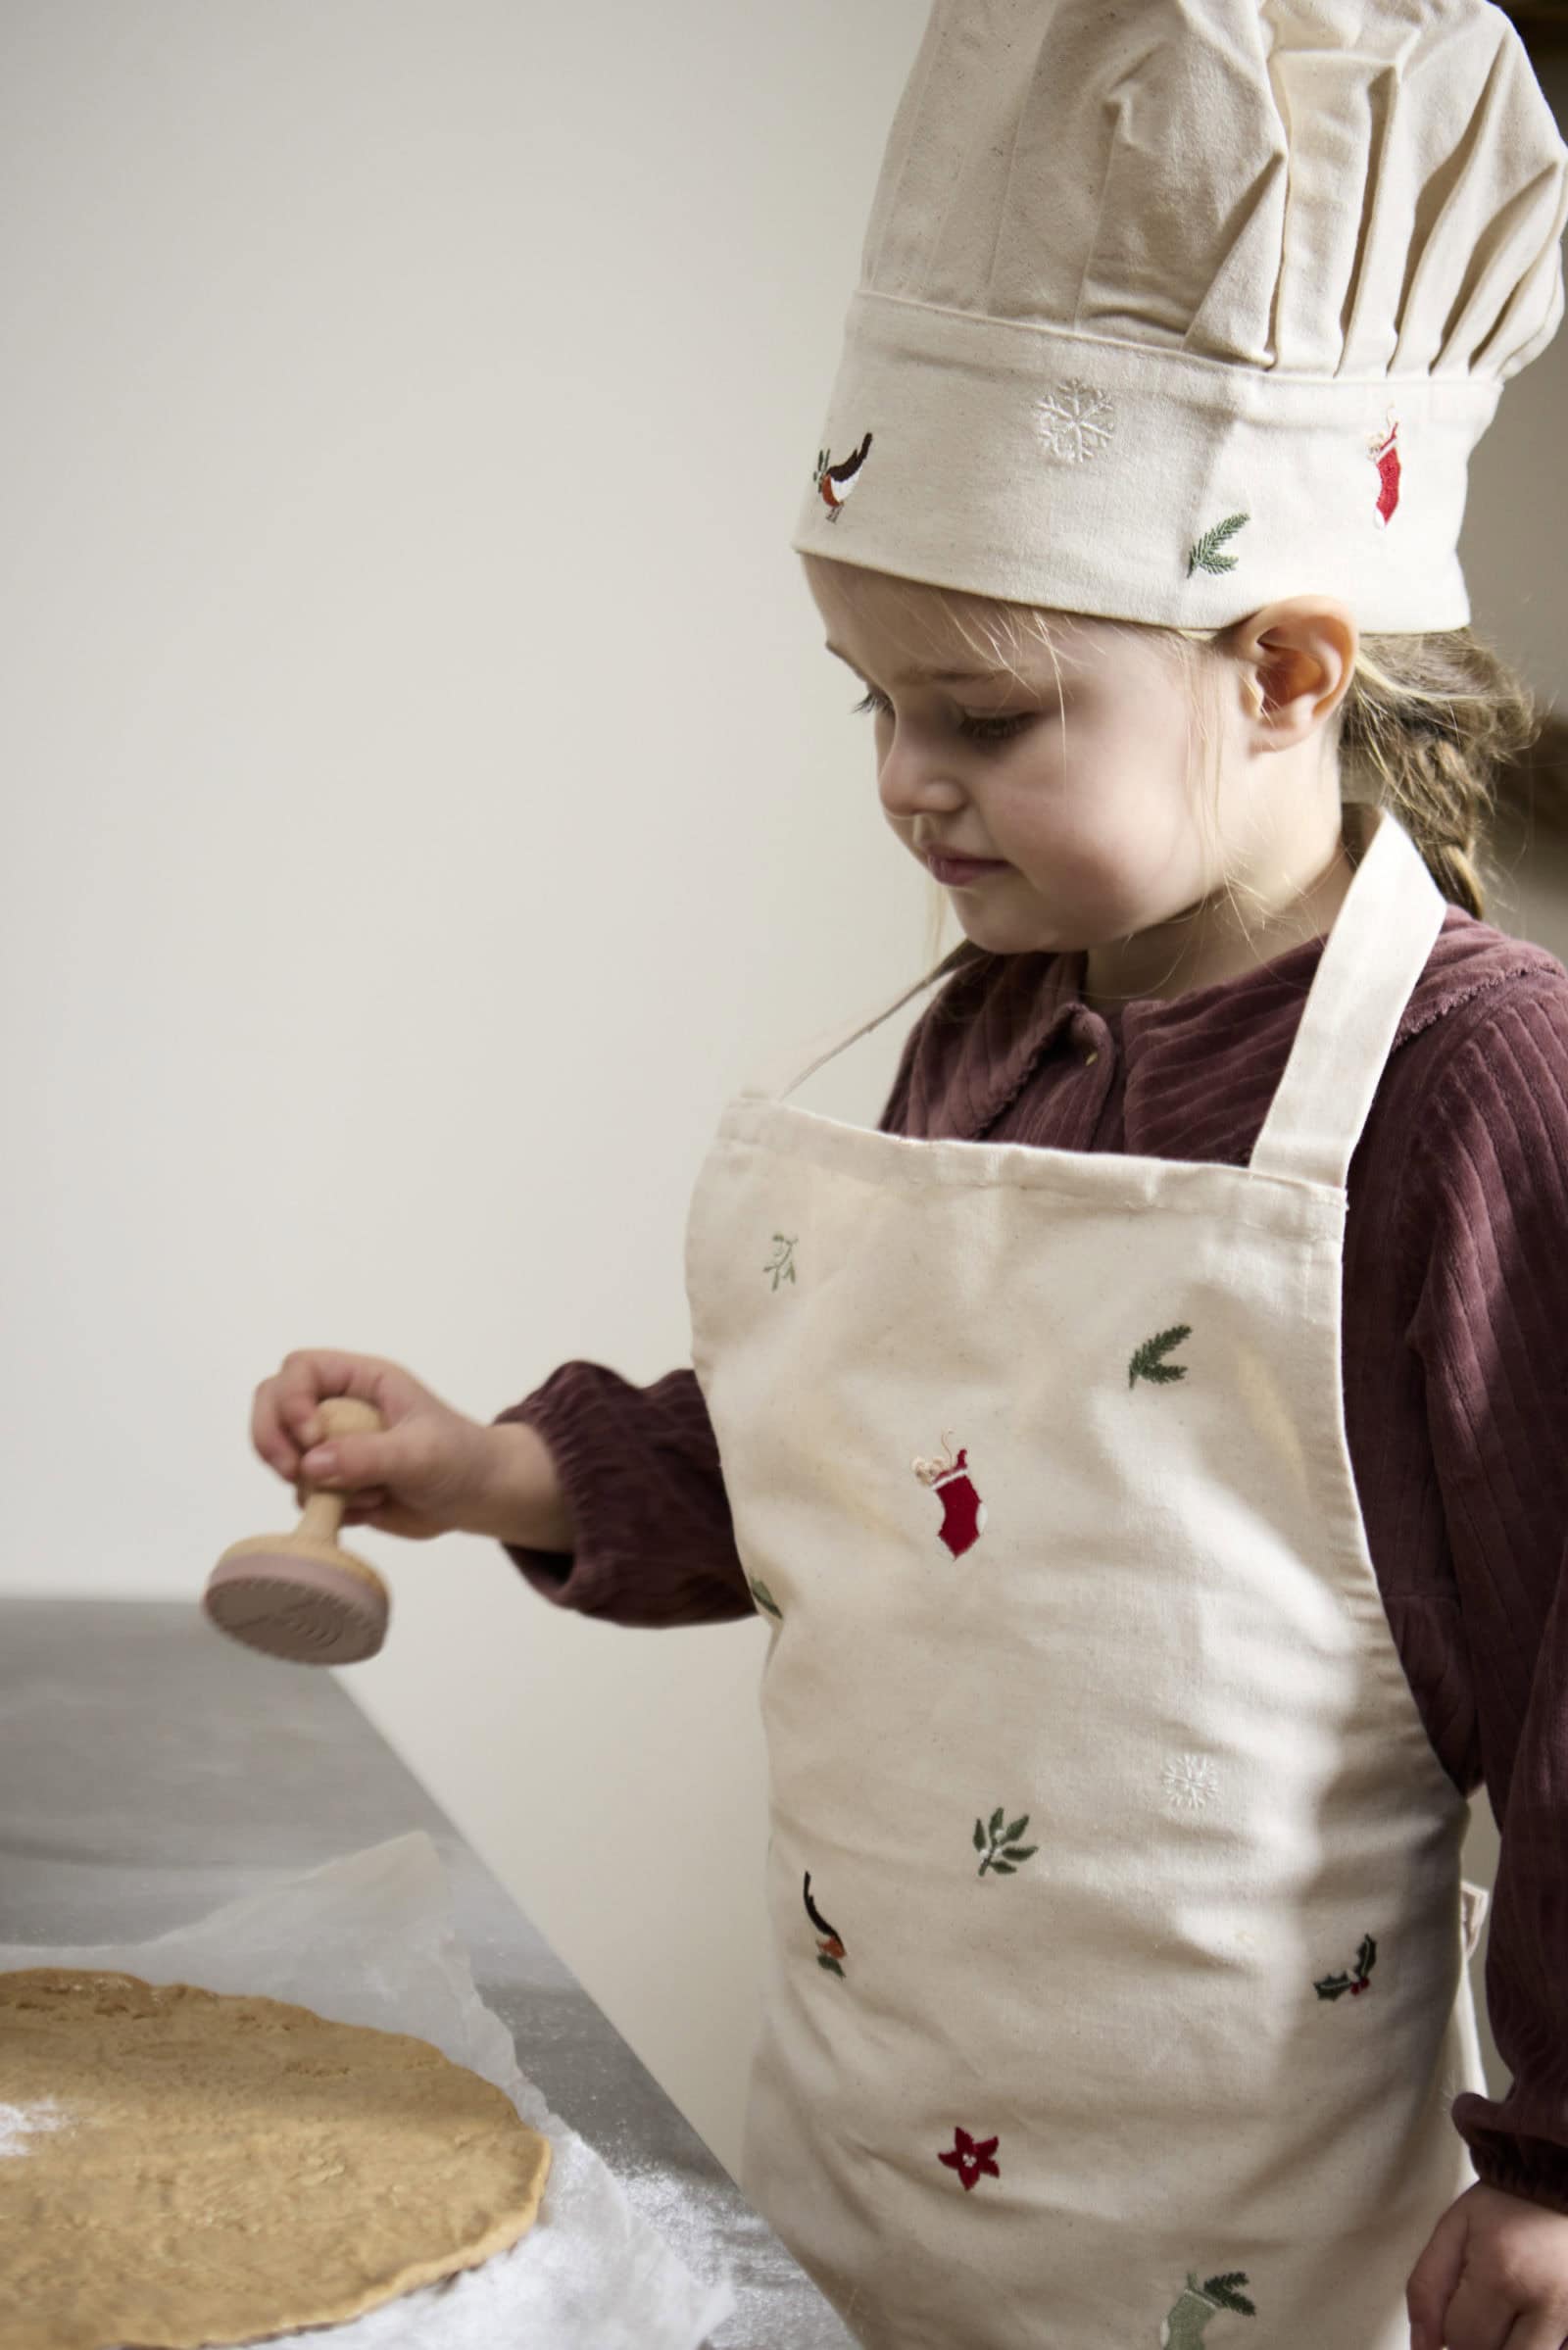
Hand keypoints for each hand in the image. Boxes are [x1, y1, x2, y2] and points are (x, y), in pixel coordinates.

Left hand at [1407, 2180, 1567, 2349]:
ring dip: (1511, 2345)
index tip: (1462, 2302)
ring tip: (1508, 2313)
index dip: (1453, 2328)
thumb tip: (1422, 2346)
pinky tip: (1533, 2321)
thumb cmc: (1507, 2204)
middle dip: (1482, 2342)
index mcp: (1503, 2275)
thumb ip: (1428, 2286)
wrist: (1560, 2180)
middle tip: (1486, 2308)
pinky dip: (1540, 2343)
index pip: (1462, 2342)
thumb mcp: (1454, 2229)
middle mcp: (1546, 2304)